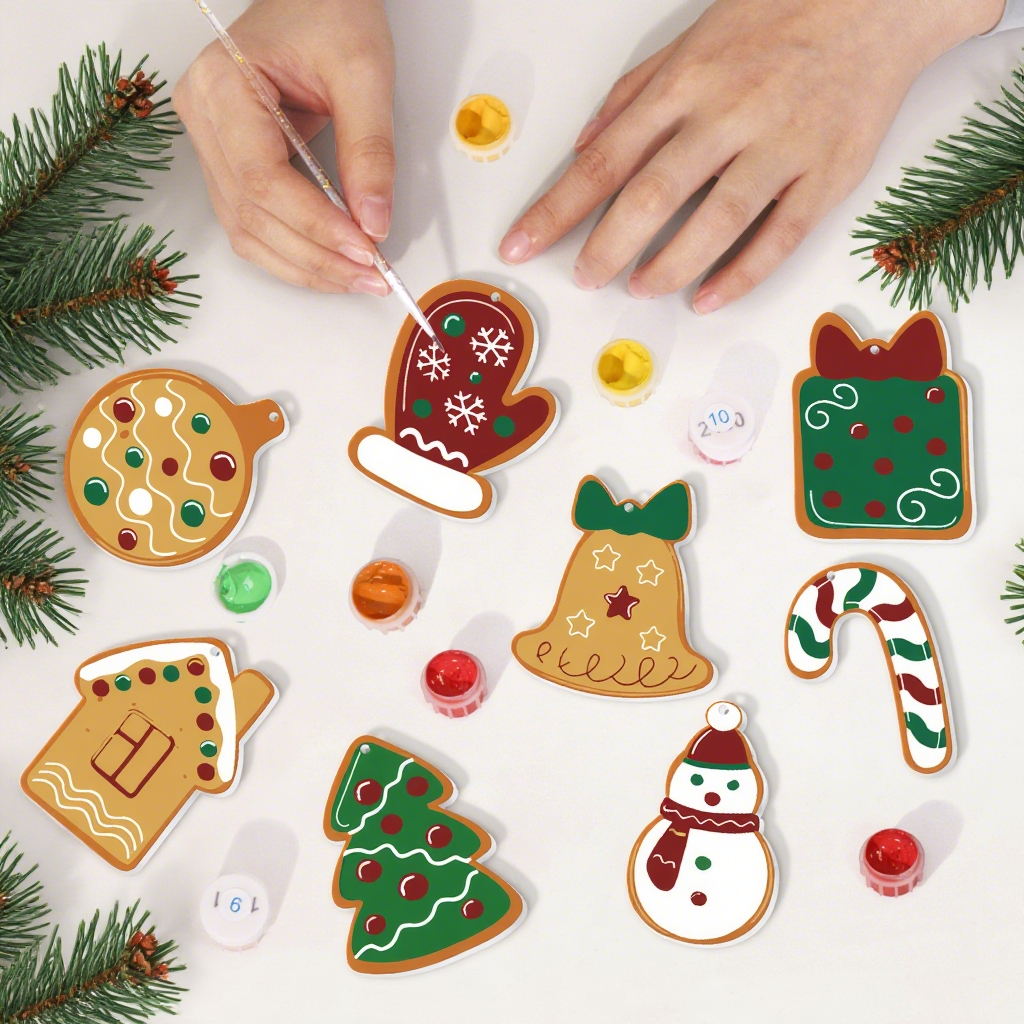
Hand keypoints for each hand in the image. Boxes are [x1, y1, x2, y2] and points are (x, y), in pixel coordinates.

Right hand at [174, 0, 393, 293]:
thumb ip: (370, 150)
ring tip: (357, 277)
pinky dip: (294, 251)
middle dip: (316, 257)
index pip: (263, 180)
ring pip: (248, 231)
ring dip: (305, 265)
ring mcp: (210, 143)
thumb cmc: (329, 11)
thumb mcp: (363, 73)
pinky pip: (253, 223)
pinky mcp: (229, 162)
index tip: (364, 249)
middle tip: (371, 276)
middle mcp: (203, 117)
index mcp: (222, 85)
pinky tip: (332, 263)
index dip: (315, 226)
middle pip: (252, 215)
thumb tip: (374, 221)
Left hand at [499, 0, 1004, 311]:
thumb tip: (584, 146)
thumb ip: (634, 96)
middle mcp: (728, 116)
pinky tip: (707, 299)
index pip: (605, 160)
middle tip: (584, 278)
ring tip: (639, 288)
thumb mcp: (692, 40)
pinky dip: (740, 274)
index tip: (520, 245)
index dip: (556, 209)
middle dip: (606, 246)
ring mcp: (781, 147)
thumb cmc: (778, 17)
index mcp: (685, 85)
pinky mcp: (827, 174)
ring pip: (715, 221)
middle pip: (652, 195)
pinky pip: (779, 236)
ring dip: (669, 265)